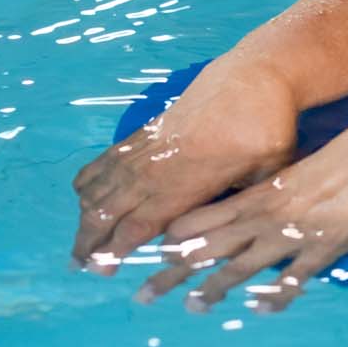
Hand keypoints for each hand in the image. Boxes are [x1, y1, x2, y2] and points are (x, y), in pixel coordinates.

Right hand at [71, 58, 297, 274]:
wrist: (255, 76)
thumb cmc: (267, 127)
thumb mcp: (268, 171)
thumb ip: (246, 203)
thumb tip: (237, 232)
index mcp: (186, 183)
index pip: (140, 224)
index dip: (117, 249)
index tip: (102, 270)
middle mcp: (158, 167)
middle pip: (109, 210)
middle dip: (91, 241)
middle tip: (80, 266)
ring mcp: (147, 148)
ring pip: (101, 187)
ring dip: (85, 216)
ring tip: (79, 244)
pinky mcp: (145, 132)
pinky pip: (105, 160)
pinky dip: (89, 181)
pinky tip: (84, 199)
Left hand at [135, 113, 347, 313]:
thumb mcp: (311, 166)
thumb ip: (289, 187)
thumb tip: (275, 200)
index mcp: (265, 191)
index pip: (206, 217)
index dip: (177, 236)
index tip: (155, 252)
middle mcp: (270, 214)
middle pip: (209, 247)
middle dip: (174, 271)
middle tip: (144, 294)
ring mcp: (295, 233)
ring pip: (242, 266)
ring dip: (213, 289)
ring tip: (191, 307)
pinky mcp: (325, 248)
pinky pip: (293, 277)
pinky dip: (276, 296)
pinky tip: (261, 311)